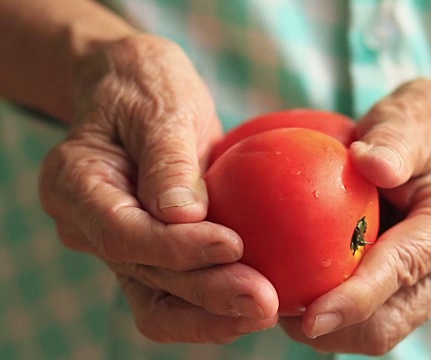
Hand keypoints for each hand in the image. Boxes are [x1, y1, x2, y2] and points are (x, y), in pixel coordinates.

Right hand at [39, 34, 277, 342]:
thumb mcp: (162, 107)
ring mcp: (119, 244)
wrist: (137, 89)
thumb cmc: (148, 87)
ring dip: (212, 312)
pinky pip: (175, 292)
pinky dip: (213, 304)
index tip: (233, 245)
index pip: (122, 233)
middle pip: (145, 275)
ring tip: (265, 310)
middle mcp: (88, 226)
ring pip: (158, 299)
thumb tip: (184, 216)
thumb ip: (168, 159)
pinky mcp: (150, 252)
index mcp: (75, 184)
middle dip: (206, 293)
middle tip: (263, 300)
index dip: (176, 249)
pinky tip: (254, 305)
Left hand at [279, 79, 430, 353]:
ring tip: (279, 304)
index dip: (355, 299)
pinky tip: (301, 290)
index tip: (308, 316)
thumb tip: (368, 163)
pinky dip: (338, 312)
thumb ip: (396, 139)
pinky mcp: (423, 290)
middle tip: (271, 308)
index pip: (402, 269)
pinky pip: (378, 315)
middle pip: (390, 321)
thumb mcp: (414, 115)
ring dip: (329, 327)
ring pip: (381, 329)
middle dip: (332, 327)